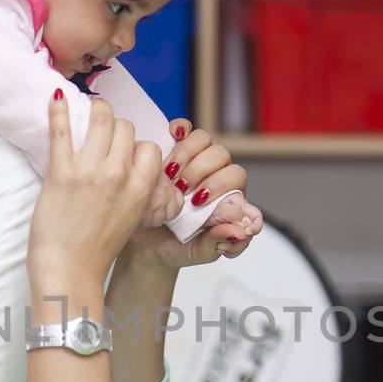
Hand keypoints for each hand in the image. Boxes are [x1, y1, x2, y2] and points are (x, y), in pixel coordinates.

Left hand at [28, 95, 159, 287]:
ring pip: (100, 118)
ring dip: (94, 109)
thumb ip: (134, 190)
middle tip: (101, 129)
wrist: (69, 271)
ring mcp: (90, 172)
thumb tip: (128, 167)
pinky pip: (61, 130)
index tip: (123, 149)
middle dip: (114, 126)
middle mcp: (119, 175)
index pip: (149, 147)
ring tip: (85, 109)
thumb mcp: (131, 219)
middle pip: (125, 128)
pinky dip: (58, 109)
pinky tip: (56, 97)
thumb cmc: (96, 250)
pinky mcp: (60, 172)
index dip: (137, 146)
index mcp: (141, 189)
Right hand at [120, 119, 263, 273]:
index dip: (220, 185)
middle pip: (221, 155)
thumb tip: (240, 231)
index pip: (237, 177)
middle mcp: (215, 176)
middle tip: (181, 192)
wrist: (142, 243)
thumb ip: (220, 243)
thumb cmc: (175, 248)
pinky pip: (185, 128)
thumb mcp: (198, 252)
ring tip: (169, 177)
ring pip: (204, 139)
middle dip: (200, 173)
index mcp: (228, 198)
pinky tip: (171, 138)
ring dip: (186, 155)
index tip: (199, 202)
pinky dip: (179, 129)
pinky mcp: (174, 149)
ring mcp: (195, 161)